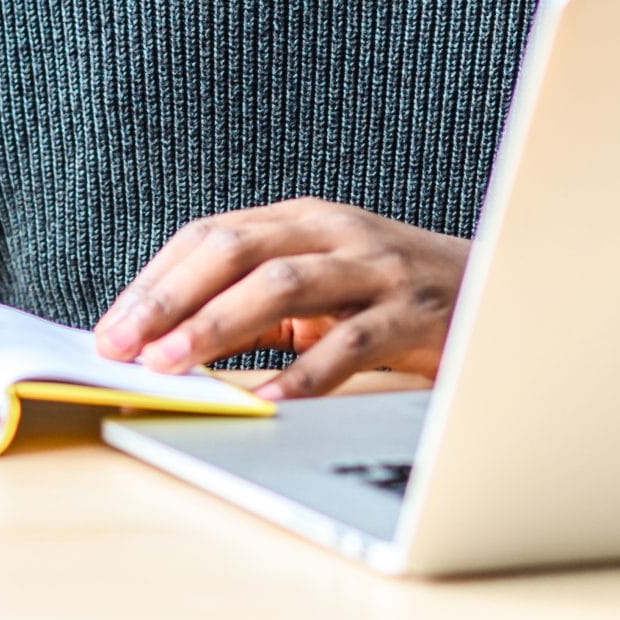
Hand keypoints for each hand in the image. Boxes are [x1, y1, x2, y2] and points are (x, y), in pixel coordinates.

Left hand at [92, 199, 471, 400]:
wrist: (509, 288)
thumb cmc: (399, 294)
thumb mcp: (325, 282)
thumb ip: (259, 303)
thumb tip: (172, 342)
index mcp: (303, 218)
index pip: (211, 236)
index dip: (155, 280)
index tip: (111, 329)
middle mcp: (336, 232)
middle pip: (237, 250)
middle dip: (171, 297)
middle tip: (125, 344)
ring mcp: (378, 269)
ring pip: (285, 284)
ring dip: (218, 325)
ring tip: (174, 363)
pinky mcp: (416, 314)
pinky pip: (352, 342)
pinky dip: (306, 373)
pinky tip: (269, 401)